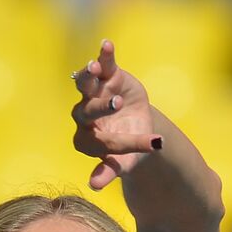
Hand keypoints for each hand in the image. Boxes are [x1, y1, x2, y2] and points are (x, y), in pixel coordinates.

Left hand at [71, 39, 161, 190]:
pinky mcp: (107, 76)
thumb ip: (108, 172)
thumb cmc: (128, 151)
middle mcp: (84, 115)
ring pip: (85, 84)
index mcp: (86, 140)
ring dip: (89, 76)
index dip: (120, 142)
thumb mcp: (123, 163)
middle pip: (85, 110)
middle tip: (118, 104)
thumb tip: (94, 187)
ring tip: (96, 68)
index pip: (98, 141)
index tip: (147, 143)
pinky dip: (104, 55)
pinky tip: (106, 44)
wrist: (138, 130)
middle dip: (101, 106)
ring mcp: (94, 93)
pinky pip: (103, 64)